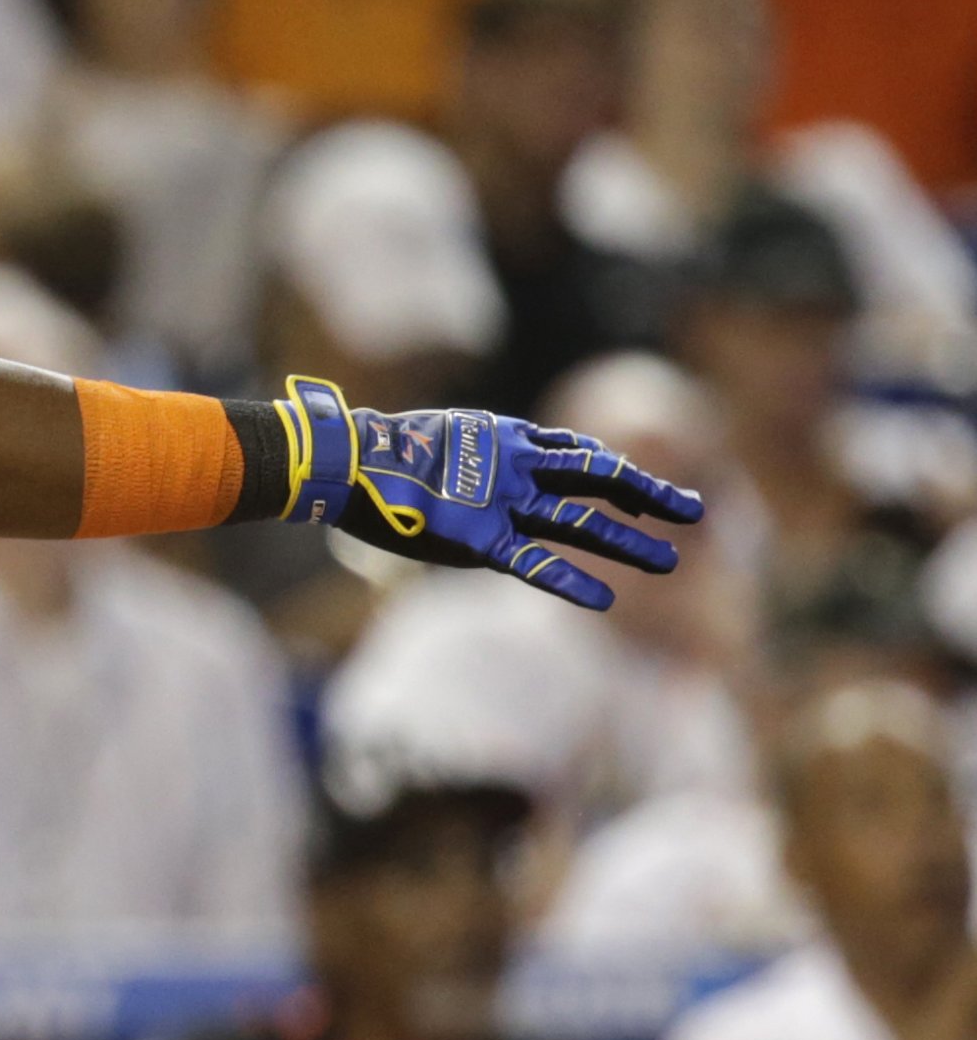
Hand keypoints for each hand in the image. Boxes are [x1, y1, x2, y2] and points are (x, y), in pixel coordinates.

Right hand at [274, 376, 703, 610]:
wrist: (345, 458)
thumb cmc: (373, 451)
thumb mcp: (429, 439)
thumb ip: (457, 452)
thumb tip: (462, 462)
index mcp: (503, 437)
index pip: (574, 451)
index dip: (614, 469)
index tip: (643, 487)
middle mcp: (514, 465)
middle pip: (597, 476)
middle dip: (649, 493)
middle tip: (694, 509)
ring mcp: (500, 501)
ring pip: (579, 521)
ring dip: (629, 540)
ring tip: (671, 558)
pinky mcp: (478, 538)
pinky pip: (532, 563)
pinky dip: (569, 582)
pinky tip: (604, 602)